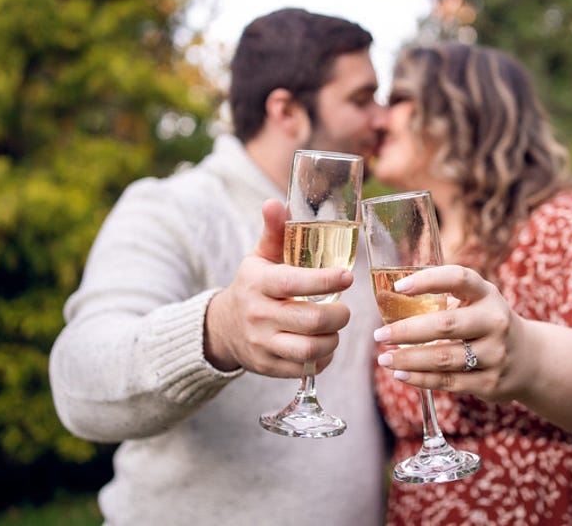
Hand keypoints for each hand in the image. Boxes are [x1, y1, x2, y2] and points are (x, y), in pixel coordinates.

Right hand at [203, 199, 353, 376]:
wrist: (223, 327)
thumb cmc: (254, 285)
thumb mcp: (260, 257)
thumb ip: (274, 231)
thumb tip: (276, 202)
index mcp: (258, 283)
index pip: (294, 282)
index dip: (326, 280)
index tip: (348, 276)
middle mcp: (258, 315)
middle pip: (311, 320)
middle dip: (338, 315)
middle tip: (344, 309)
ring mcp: (262, 344)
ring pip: (310, 349)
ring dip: (333, 339)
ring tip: (335, 328)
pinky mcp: (268, 366)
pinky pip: (305, 368)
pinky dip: (323, 358)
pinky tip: (324, 345)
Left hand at [374, 264, 571, 447]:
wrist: (531, 360)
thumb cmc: (488, 324)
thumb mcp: (477, 302)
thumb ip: (445, 297)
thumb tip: (390, 296)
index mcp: (487, 295)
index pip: (459, 278)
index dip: (428, 279)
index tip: (398, 286)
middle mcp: (494, 321)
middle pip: (445, 324)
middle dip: (406, 330)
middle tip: (378, 334)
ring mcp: (495, 354)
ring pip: (443, 358)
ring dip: (408, 359)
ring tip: (383, 358)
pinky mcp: (491, 382)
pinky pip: (449, 382)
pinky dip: (421, 379)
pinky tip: (400, 375)